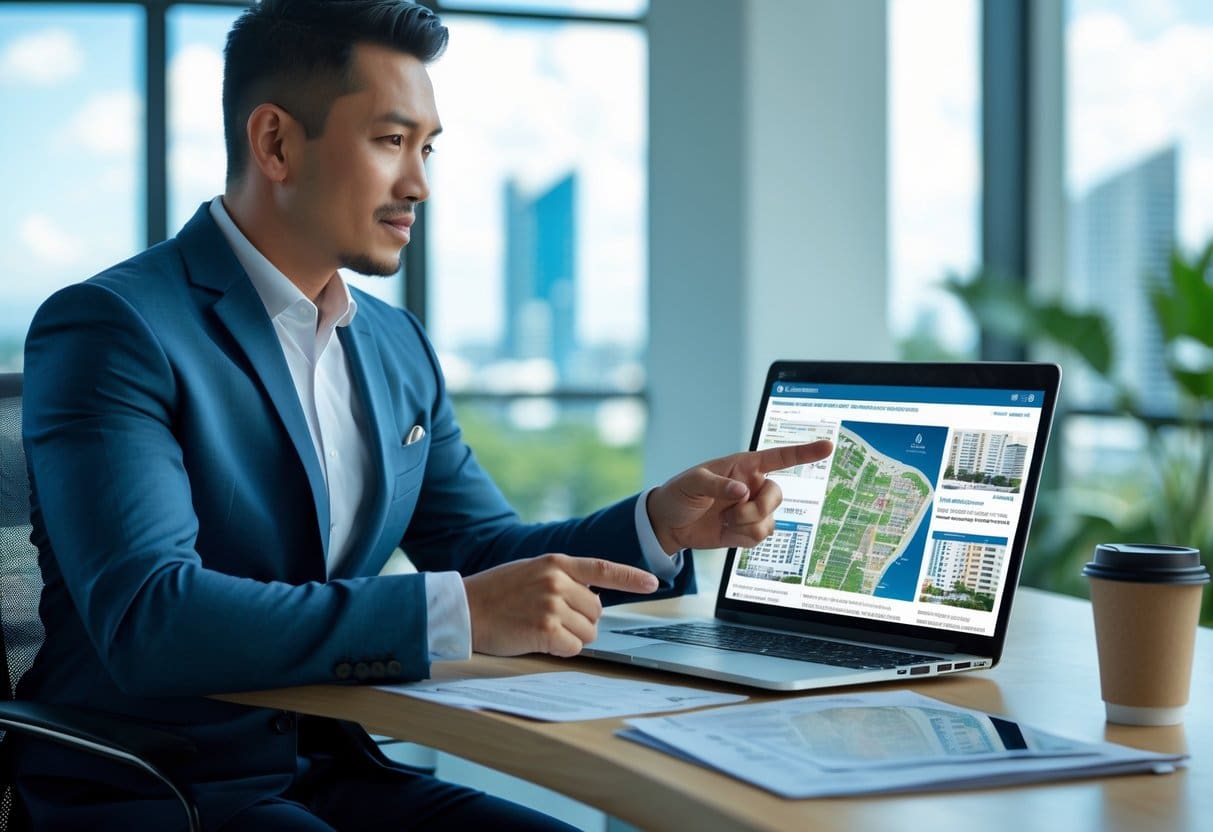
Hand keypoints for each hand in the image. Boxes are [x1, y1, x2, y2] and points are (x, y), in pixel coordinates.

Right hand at [463, 554, 658, 656]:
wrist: (464, 609)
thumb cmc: (496, 593)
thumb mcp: (531, 571)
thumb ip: (562, 579)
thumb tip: (593, 599)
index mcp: (556, 563)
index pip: (603, 568)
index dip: (631, 577)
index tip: (654, 583)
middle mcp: (557, 581)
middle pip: (597, 611)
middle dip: (581, 621)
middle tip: (550, 620)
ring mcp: (552, 605)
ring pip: (588, 632)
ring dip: (571, 637)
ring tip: (541, 629)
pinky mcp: (545, 630)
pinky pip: (573, 648)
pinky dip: (560, 650)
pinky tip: (538, 640)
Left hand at [646, 439, 833, 552]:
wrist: (669, 524)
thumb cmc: (679, 494)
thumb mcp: (692, 483)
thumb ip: (716, 484)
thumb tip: (743, 491)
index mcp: (743, 466)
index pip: (779, 457)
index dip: (804, 452)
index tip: (827, 446)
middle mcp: (753, 485)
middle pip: (777, 495)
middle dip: (757, 509)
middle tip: (731, 513)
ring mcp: (752, 508)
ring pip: (770, 520)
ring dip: (746, 525)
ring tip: (724, 521)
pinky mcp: (747, 530)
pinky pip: (761, 536)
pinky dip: (744, 537)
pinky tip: (727, 531)